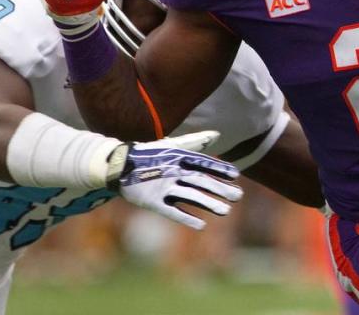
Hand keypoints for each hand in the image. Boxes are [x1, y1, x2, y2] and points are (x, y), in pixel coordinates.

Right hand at [111, 130, 242, 230]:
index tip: (236, 175)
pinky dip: (186, 217)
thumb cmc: (150, 155)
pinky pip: (171, 211)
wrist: (119, 166)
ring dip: (208, 204)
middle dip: (220, 188)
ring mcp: (163, 187)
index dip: (220, 169)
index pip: (203, 163)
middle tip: (239, 196)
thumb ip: (195, 142)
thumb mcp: (172, 145)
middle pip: (200, 180)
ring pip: (190, 196)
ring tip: (226, 211)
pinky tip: (201, 225)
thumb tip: (216, 134)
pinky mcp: (152, 201)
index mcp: (178, 157)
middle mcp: (173, 171)